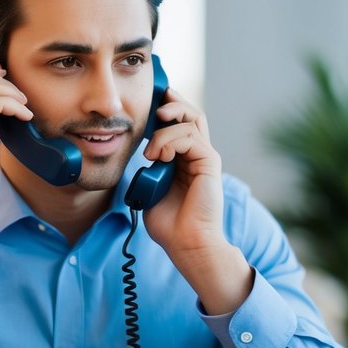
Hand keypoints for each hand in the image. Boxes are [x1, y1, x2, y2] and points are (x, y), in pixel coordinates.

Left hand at [139, 88, 253, 314]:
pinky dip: (170, 141)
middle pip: (191, 114)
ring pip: (191, 121)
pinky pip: (191, 137)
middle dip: (172, 103)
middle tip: (155, 105)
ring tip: (150, 151)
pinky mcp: (210, 163)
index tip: (147, 104)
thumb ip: (147, 169)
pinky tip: (158, 156)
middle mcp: (198, 155)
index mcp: (184, 160)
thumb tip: (138, 153)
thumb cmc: (169, 224)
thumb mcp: (148, 189)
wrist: (186, 244)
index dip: (165, 110)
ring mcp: (205, 158)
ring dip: (165, 129)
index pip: (178, 124)